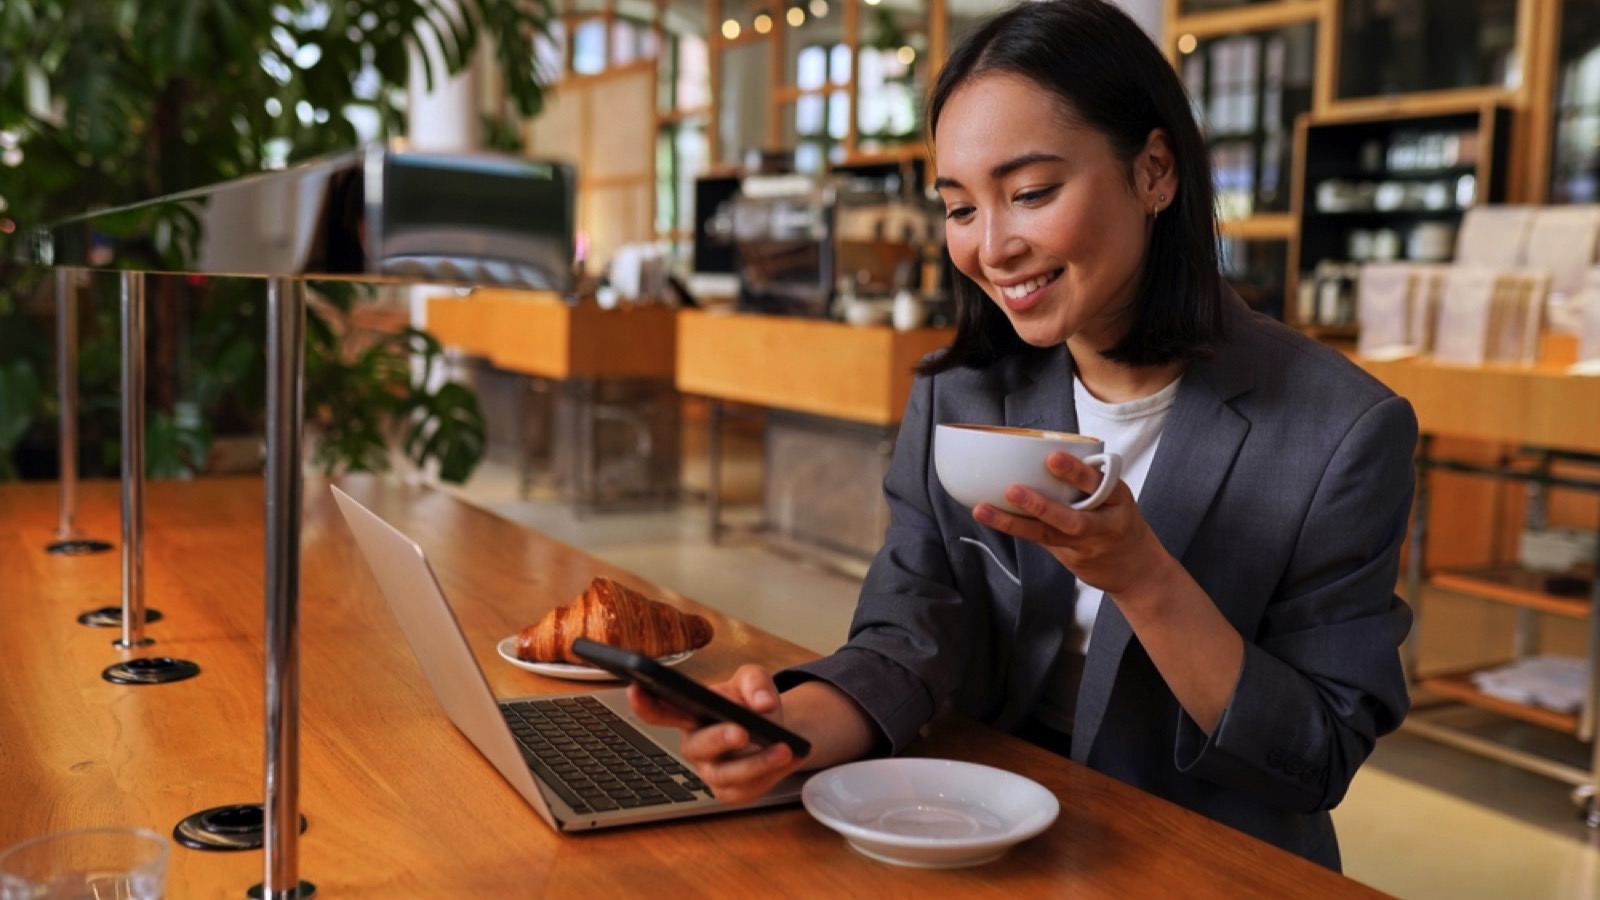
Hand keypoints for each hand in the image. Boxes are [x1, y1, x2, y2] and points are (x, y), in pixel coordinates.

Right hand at [626, 664, 807, 804]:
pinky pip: (747, 789)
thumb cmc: (751, 703)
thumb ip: (756, 682)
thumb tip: (762, 704)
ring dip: (756, 762)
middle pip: (696, 747)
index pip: (659, 710)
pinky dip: (772, 773)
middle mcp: (695, 745)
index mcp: (689, 713)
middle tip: (742, 731)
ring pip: (725, 775)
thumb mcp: (754, 680)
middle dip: (718, 738)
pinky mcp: (730, 791)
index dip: (644, 703)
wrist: (777, 729)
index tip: (637, 688)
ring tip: (783, 748)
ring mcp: (711, 771)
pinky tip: (789, 756)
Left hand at [973, 450, 1172, 599]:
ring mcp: (1087, 546)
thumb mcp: (1115, 496)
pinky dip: (1016, 529)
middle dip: (1041, 505)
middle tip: (1012, 490)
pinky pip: (1041, 542)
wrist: (1139, 570)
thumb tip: (1039, 453)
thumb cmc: (1118, 521)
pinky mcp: (1071, 560)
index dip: (1075, 471)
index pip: (1098, 483)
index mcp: (1117, 499)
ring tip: (985, 510)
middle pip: (1072, 518)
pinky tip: (992, 518)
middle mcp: (1104, 524)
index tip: (1052, 457)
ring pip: (1048, 535)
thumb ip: (1086, 480)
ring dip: (1013, 522)